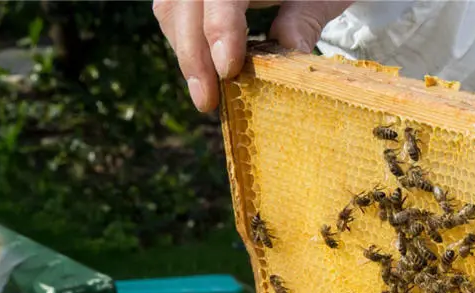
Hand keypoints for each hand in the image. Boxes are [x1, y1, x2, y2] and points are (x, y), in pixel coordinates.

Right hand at [153, 0, 351, 111]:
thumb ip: (304, 20)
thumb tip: (289, 54)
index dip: (220, 27)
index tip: (228, 70)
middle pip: (184, 3)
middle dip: (193, 54)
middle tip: (207, 100)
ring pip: (170, 9)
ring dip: (186, 54)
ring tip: (206, 94)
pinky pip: (173, 13)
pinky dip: (186, 46)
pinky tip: (205, 74)